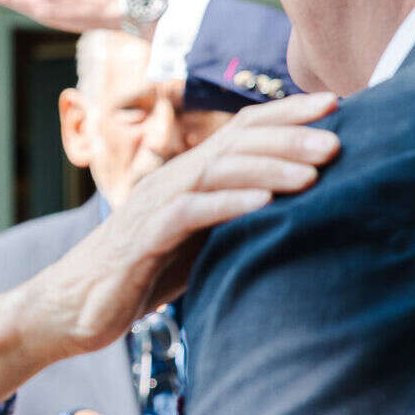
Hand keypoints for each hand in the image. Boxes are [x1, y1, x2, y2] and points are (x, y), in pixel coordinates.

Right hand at [18, 92, 340, 364]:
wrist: (74, 309)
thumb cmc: (141, 276)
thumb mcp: (199, 242)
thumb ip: (235, 220)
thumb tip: (298, 212)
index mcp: (187, 175)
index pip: (241, 131)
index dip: (286, 114)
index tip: (336, 105)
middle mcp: (171, 180)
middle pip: (235, 142)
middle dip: (289, 135)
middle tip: (340, 138)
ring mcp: (154, 205)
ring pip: (217, 170)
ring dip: (269, 166)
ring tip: (315, 170)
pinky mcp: (142, 238)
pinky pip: (189, 212)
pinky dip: (228, 203)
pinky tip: (265, 202)